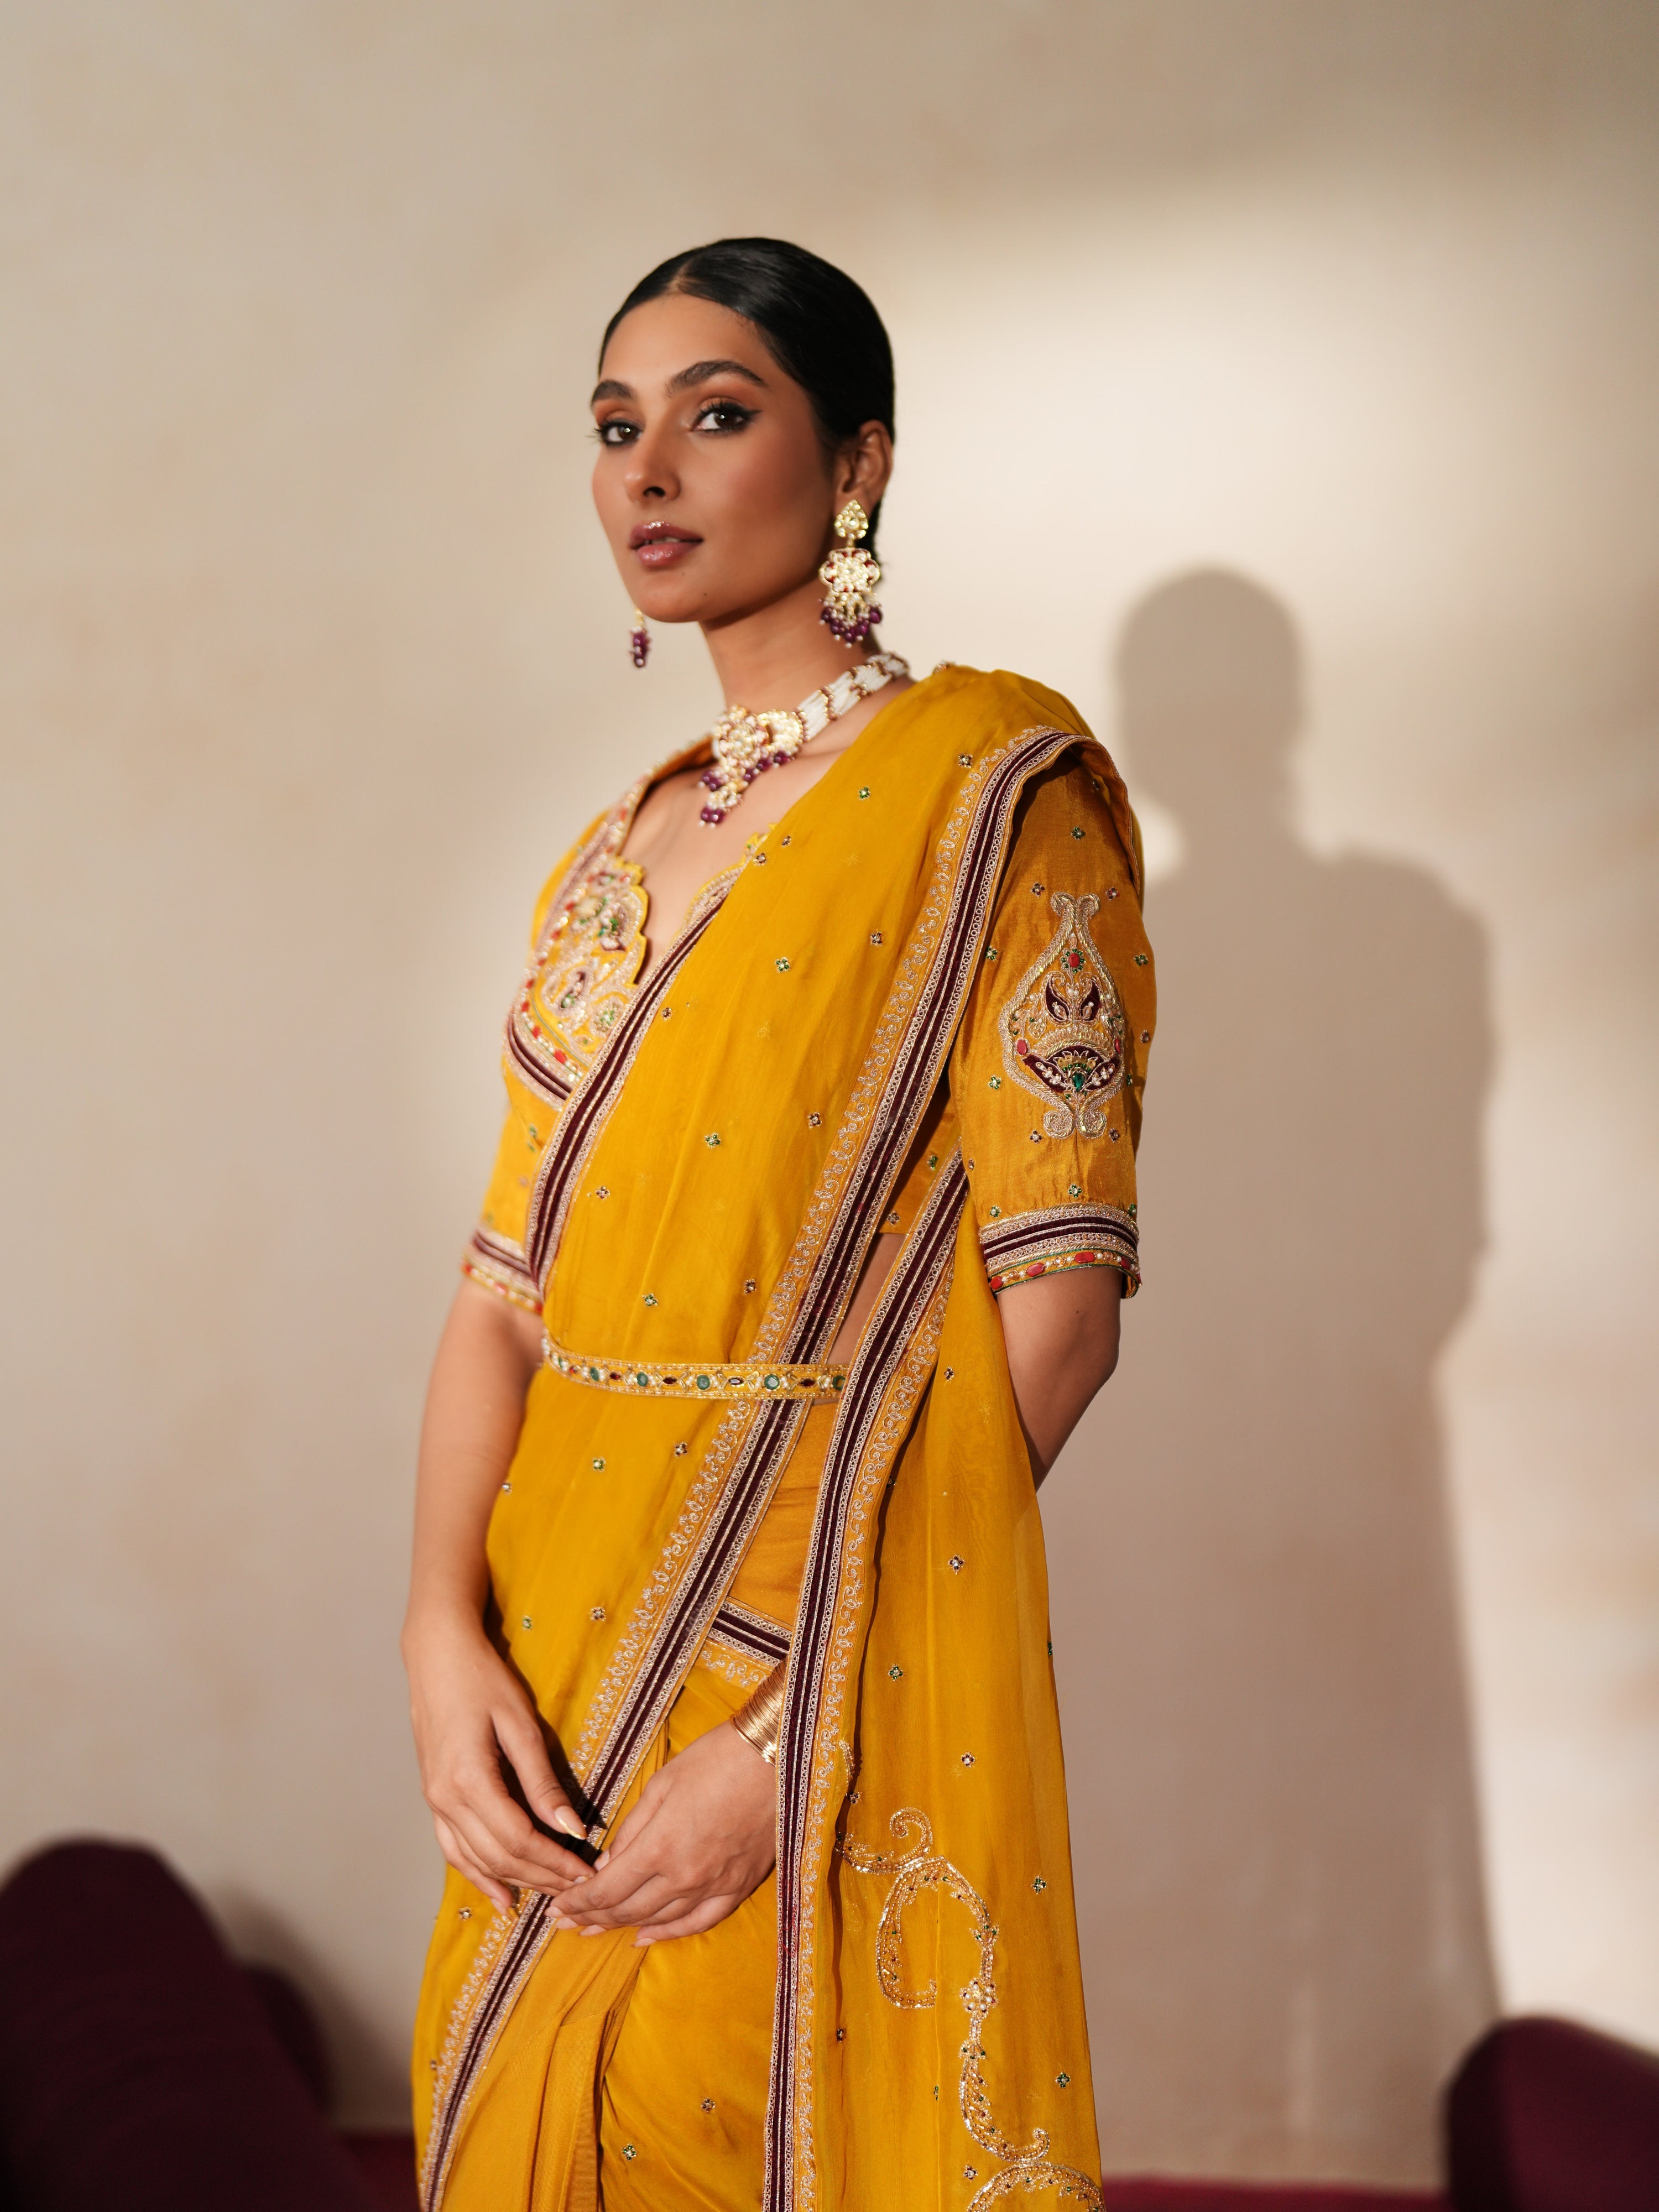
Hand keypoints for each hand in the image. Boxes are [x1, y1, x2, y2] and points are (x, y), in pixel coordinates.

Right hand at [404, 1608, 588, 1910]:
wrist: (436, 1655)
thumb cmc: (481, 1680)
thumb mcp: (519, 1723)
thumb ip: (542, 1780)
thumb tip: (572, 1827)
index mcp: (469, 1781)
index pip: (519, 1839)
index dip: (555, 1861)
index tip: (588, 1872)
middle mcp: (445, 1799)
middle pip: (499, 1856)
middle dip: (542, 1876)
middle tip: (579, 1887)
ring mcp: (434, 1801)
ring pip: (475, 1859)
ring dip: (514, 1879)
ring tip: (550, 1893)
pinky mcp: (432, 1796)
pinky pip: (452, 1848)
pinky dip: (476, 1874)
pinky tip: (499, 1893)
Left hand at [552, 1721, 775, 1945]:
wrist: (778, 1757)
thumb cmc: (715, 1759)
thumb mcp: (661, 1784)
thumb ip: (631, 1829)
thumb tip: (606, 1865)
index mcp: (659, 1848)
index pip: (606, 1890)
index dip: (578, 1902)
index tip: (557, 1907)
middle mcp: (684, 1877)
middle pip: (627, 1910)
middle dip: (591, 1918)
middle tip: (566, 1923)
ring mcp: (713, 1887)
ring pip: (658, 1920)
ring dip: (622, 1927)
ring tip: (595, 1931)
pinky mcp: (738, 1887)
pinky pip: (698, 1922)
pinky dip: (669, 1933)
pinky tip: (647, 1937)